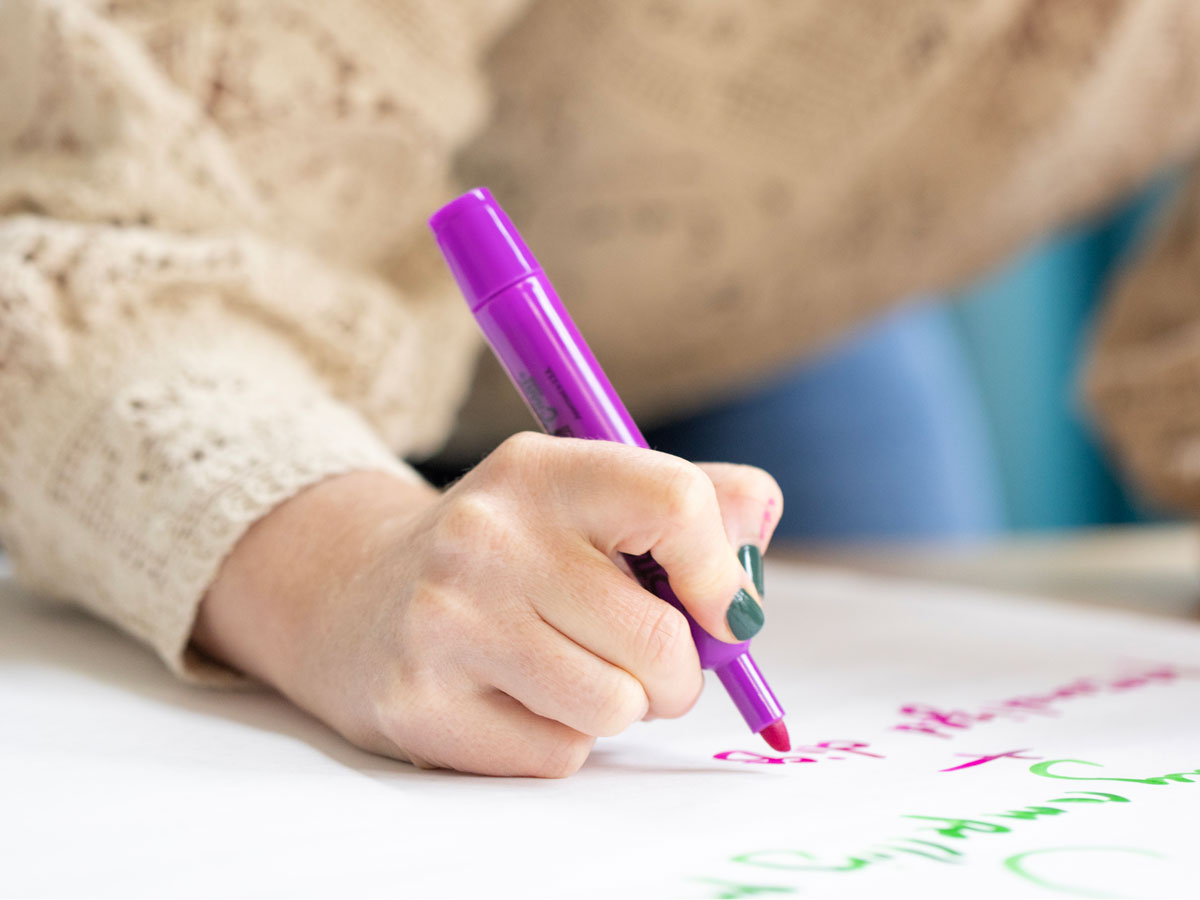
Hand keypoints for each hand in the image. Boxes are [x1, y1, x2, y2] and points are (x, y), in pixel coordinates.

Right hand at [194, 432, 782, 775]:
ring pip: (617, 706)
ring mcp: (446, 622)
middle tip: (643, 657)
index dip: (723, 573)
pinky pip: (560, 754)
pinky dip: (560, 738)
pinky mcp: (419, 703)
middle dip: (675, 669)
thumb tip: (759, 524)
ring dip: (618, 704)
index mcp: (541, 470)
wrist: (355, 594)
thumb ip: (690, 499)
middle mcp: (486, 537)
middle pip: (659, 639)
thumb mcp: (583, 495)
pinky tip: (513, 695)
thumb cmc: (507, 551)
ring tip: (570, 670)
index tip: (720, 609)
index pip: (676, 504)